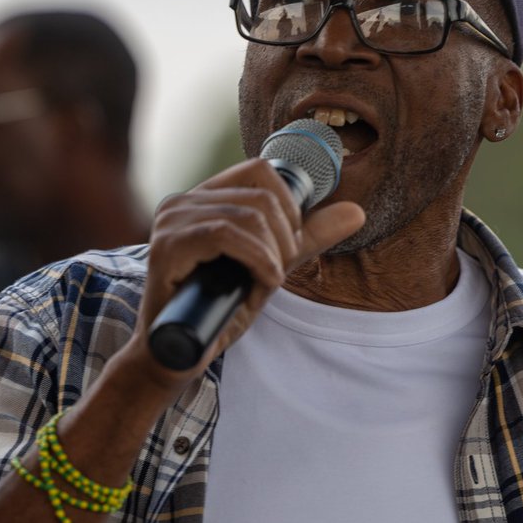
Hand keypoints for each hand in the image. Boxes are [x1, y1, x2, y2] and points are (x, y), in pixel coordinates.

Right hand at [132, 158, 363, 382]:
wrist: (179, 353)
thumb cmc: (219, 309)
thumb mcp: (271, 265)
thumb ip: (308, 238)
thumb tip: (357, 212)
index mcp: (204, 198)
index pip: (260, 170)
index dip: (290, 205)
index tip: (289, 245)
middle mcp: (182, 202)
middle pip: (261, 195)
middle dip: (286, 237)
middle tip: (278, 272)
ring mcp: (171, 221)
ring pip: (248, 216)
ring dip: (272, 255)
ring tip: (265, 282)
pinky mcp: (166, 246)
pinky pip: (226, 235)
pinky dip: (257, 260)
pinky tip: (261, 283)